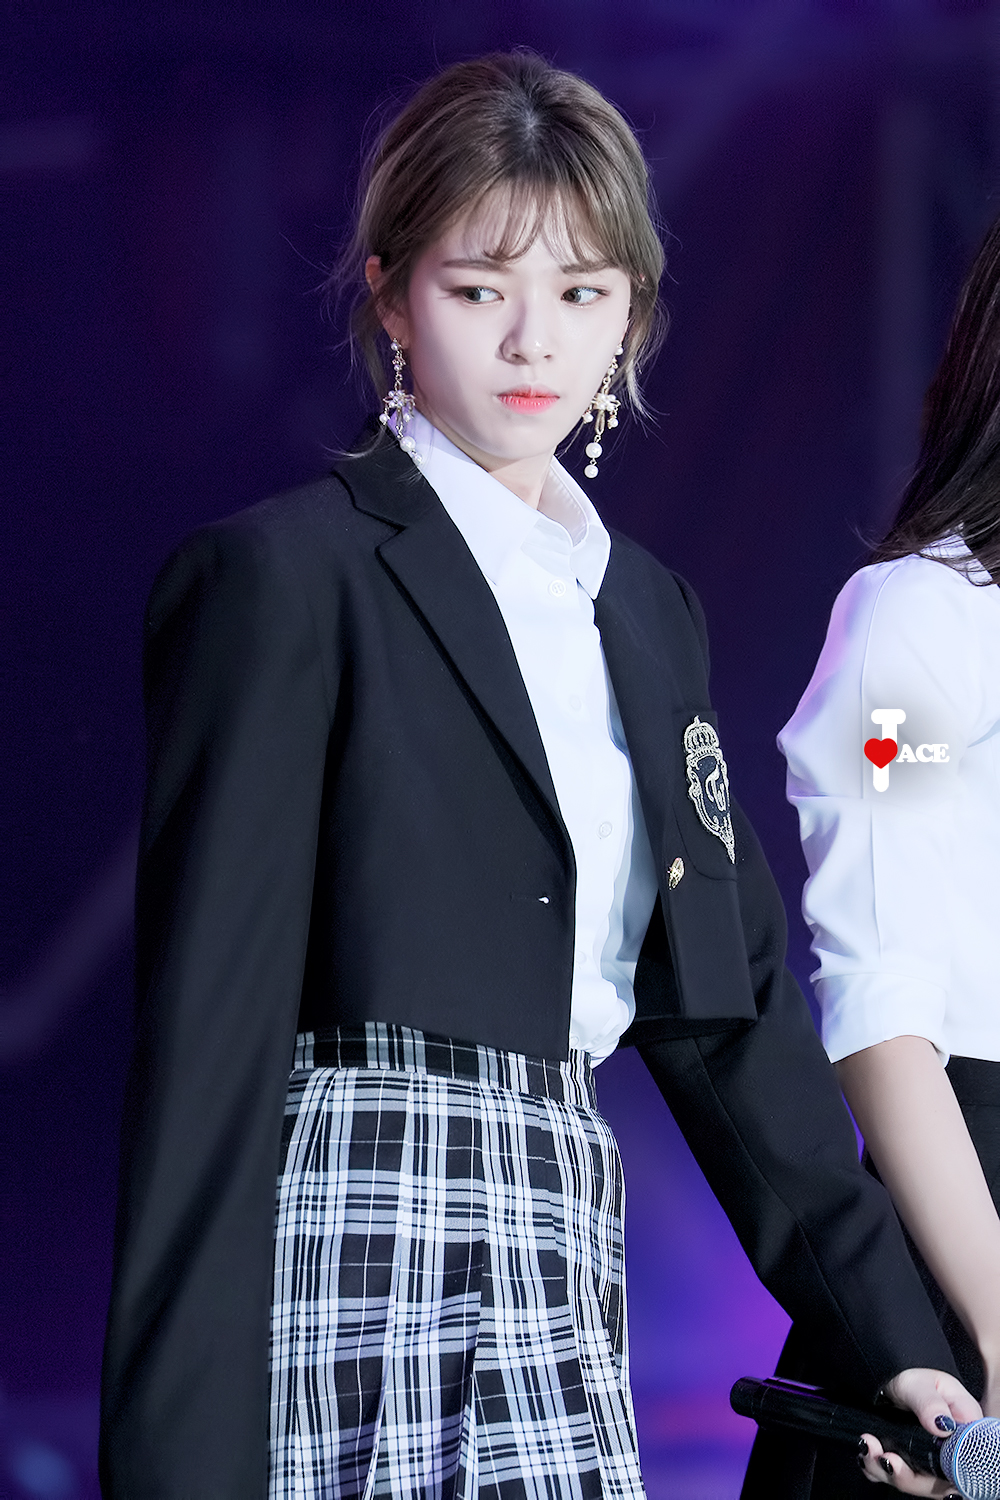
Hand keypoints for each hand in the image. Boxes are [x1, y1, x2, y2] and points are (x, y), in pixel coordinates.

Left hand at [857, 1368, 981, 1493]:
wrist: (888, 1375)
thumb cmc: (910, 1374)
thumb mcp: (919, 1384)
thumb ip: (930, 1403)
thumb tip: (942, 1426)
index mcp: (963, 1428)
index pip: (966, 1462)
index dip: (949, 1472)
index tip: (923, 1465)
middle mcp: (950, 1449)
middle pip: (940, 1483)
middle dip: (910, 1477)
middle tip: (887, 1459)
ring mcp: (927, 1459)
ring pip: (916, 1483)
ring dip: (889, 1472)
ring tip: (870, 1449)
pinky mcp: (906, 1462)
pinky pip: (894, 1476)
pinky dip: (877, 1469)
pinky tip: (867, 1452)